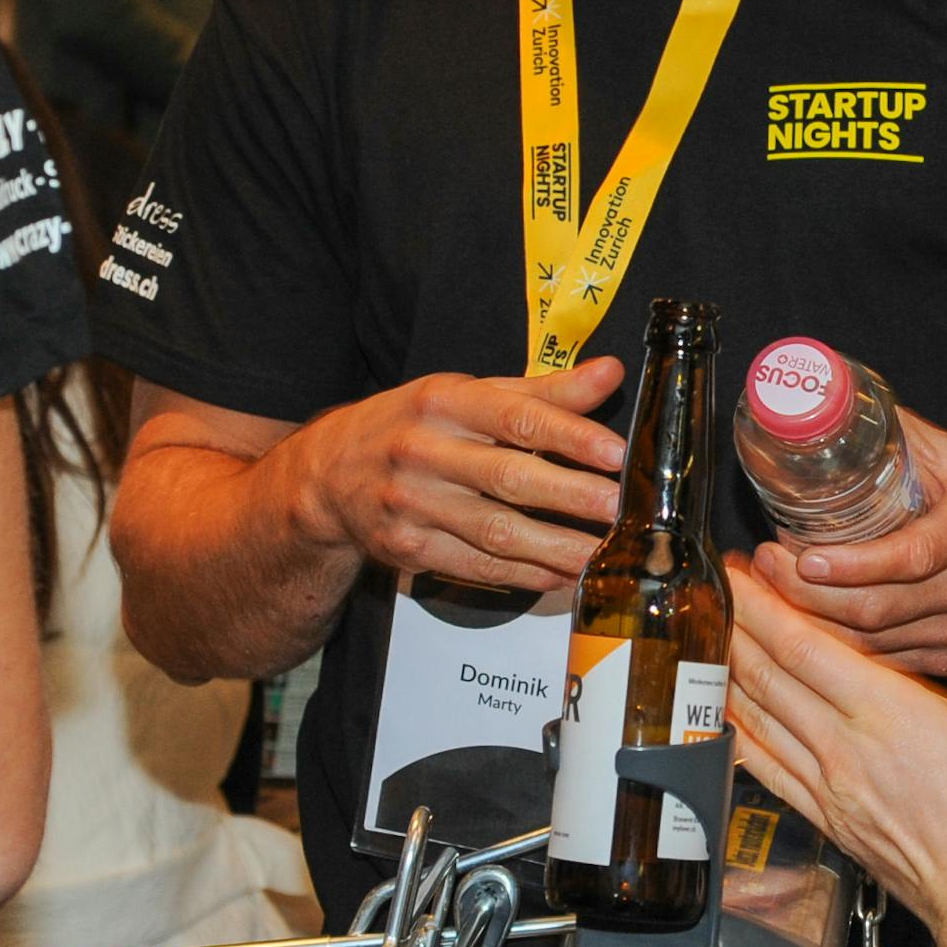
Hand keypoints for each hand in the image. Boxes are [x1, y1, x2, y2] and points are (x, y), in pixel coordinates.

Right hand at [286, 358, 627, 591]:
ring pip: (495, 532)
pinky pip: (476, 567)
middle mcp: (423, 451)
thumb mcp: (468, 395)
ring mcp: (412, 504)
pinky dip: (524, 574)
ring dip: (556, 547)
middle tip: (619, 509)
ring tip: (602, 554)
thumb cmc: (411, 426)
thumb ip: (543, 391)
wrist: (327, 475)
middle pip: (508, 478)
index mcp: (444, 401)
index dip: (570, 436)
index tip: (615, 453)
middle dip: (571, 497)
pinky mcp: (408, 549)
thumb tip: (610, 372)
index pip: (516, 417)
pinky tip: (561, 574)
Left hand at [726, 557, 946, 943]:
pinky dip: (739, 734)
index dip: (766, 605)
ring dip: (730, 672)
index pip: (805, 647)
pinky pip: (766, 769)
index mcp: (889, 713)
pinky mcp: (826, 818)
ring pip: (759, 719)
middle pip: (770, 675)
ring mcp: (829, 787)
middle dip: (740, 624)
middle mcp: (846, 748)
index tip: (743, 571)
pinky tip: (724, 717)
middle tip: (720, 585)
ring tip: (712, 633)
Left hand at [743, 411, 946, 667]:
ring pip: (872, 642)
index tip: (804, 555)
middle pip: (878, 607)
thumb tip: (836, 405)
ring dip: (812, 621)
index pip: (912, 556)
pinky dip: (835, 648)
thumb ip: (905, 439)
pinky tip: (799, 623)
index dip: (854, 563)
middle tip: (763, 565)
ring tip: (765, 590)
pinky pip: (882, 663)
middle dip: (808, 593)